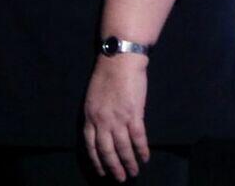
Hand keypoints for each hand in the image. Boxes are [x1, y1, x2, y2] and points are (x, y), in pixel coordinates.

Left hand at [83, 55, 149, 181]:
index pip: (90, 145)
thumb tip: (99, 130)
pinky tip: (145, 157)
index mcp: (89, 116)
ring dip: (129, 163)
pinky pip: (138, 138)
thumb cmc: (106, 75)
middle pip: (106, 151)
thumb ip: (95, 114)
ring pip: (123, 148)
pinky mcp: (134, 114)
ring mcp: (117, 118)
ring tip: (134, 172)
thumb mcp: (92, 96)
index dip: (97, 161)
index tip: (102, 172)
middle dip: (113, 167)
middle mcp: (101, 120)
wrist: (119, 60)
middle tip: (120, 178)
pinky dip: (142, 150)